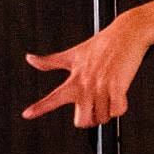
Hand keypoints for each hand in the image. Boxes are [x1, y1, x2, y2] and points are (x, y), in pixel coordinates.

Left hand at [22, 15, 149, 127]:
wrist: (127, 33)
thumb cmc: (103, 44)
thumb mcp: (73, 54)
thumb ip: (50, 62)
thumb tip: (29, 58)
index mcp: (75, 78)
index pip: (53, 96)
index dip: (39, 107)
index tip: (27, 114)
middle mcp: (86, 84)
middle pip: (82, 121)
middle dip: (89, 120)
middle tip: (93, 111)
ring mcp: (102, 86)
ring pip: (102, 118)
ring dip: (107, 112)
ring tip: (109, 97)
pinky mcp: (118, 86)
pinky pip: (117, 111)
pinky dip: (120, 107)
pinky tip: (119, 96)